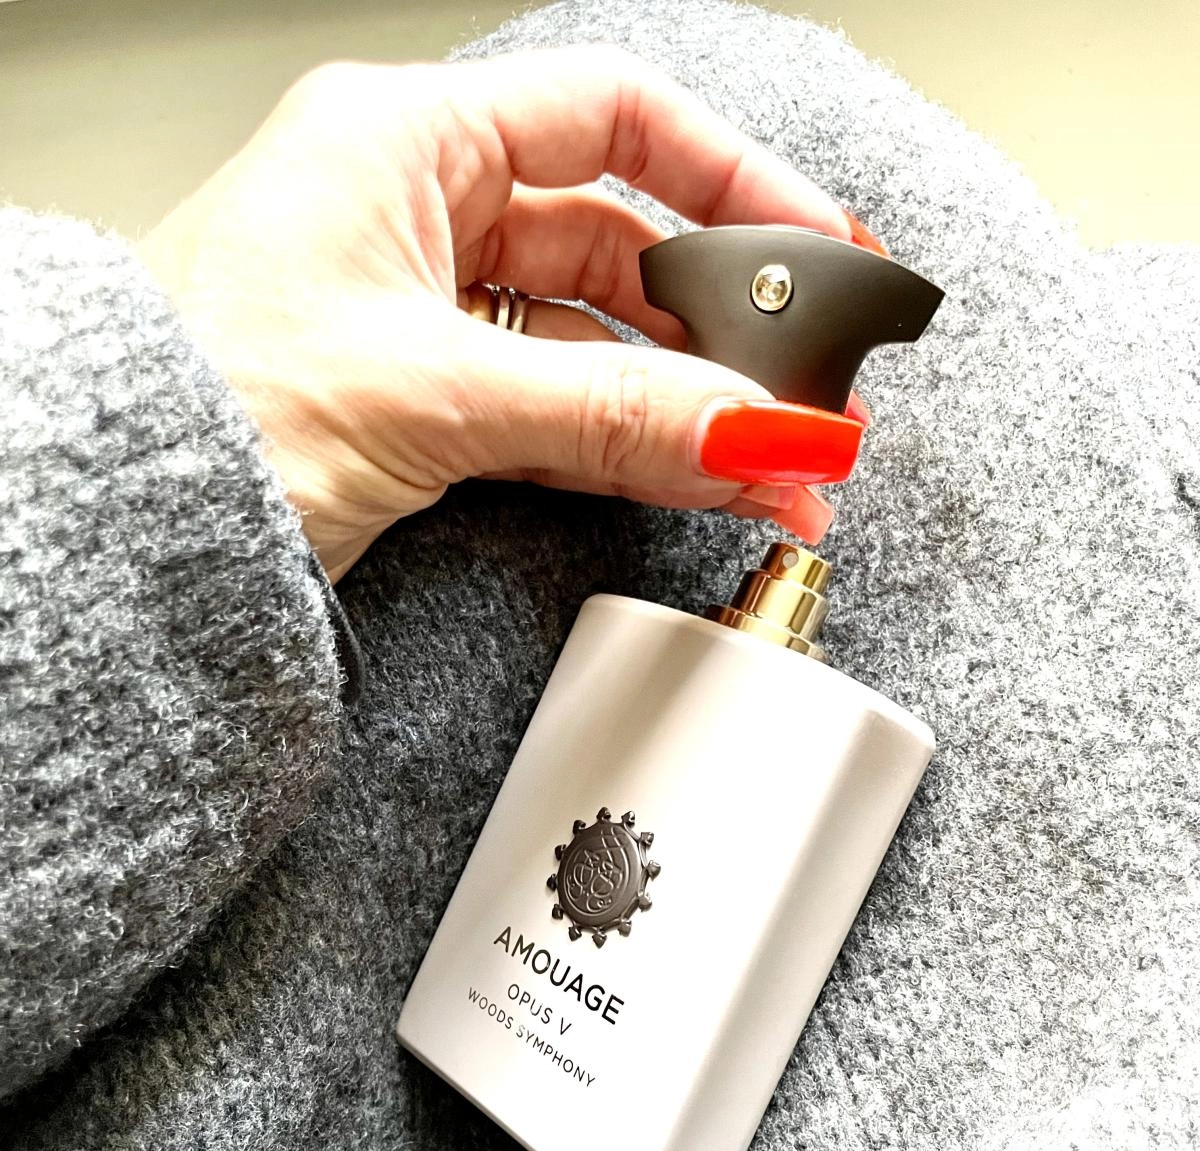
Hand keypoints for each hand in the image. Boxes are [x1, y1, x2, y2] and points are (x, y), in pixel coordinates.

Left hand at [139, 45, 866, 581]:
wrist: (112, 520)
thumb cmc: (203, 405)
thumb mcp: (431, 397)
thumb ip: (611, 417)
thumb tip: (757, 433)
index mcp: (405, 141)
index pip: (613, 120)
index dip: (734, 177)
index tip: (822, 244)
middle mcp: (417, 210)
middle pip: (616, 241)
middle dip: (720, 322)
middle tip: (808, 384)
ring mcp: (421, 310)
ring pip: (589, 340)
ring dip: (682, 400)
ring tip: (771, 456)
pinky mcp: (419, 399)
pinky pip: (549, 407)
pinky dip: (621, 443)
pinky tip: (692, 471)